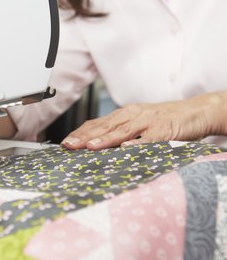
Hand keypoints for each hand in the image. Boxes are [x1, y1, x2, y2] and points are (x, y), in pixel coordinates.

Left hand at [61, 93, 225, 149]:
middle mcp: (133, 115)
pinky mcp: (163, 130)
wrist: (194, 112)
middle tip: (68, 146)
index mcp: (125, 114)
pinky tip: (125, 147)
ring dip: (105, 138)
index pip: (98, 123)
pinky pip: (149, 138)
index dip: (80, 132)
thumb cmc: (165, 120)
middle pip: (105, 126)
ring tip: (90, 146)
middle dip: (85, 136)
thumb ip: (121, 132)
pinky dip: (136, 142)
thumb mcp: (139, 123)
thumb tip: (98, 145)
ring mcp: (148, 122)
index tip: (65, 142)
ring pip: (123, 130)